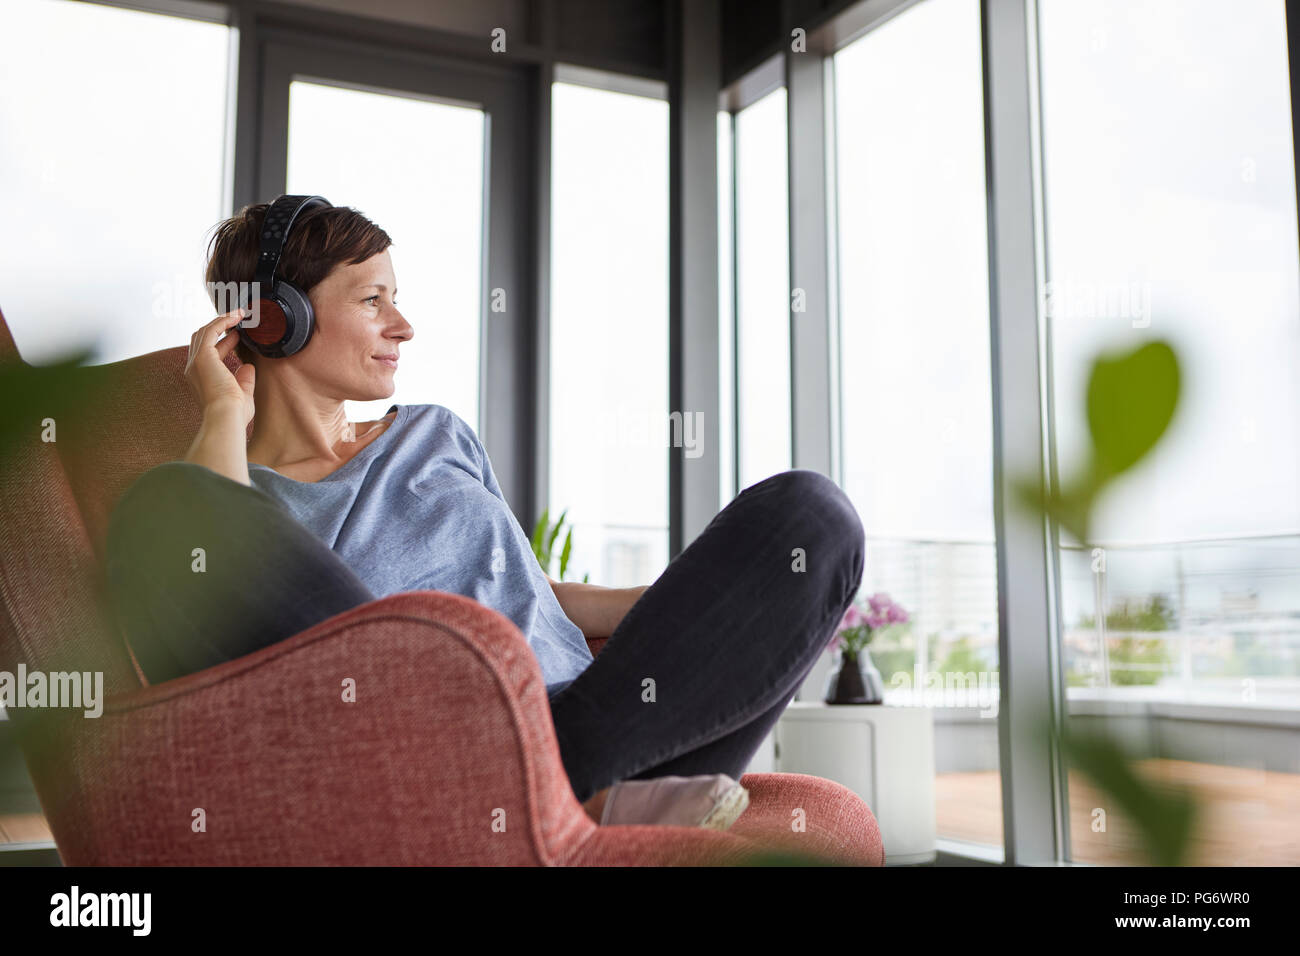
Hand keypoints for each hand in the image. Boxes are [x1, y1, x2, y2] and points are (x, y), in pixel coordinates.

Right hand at [185, 309, 255, 426]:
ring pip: (204, 332)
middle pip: (202, 340)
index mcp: (200, 379)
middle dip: (219, 328)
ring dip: (221, 321)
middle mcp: (194, 369)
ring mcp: (195, 362)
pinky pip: (210, 331)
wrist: (226, 417)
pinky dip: (222, 321)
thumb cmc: (234, 414)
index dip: (224, 343)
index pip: (209, 354)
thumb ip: (244, 380)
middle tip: (238, 320)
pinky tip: (235, 317)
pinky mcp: (201, 356)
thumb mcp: (242, 394)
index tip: (238, 336)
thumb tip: (248, 366)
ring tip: (238, 314)